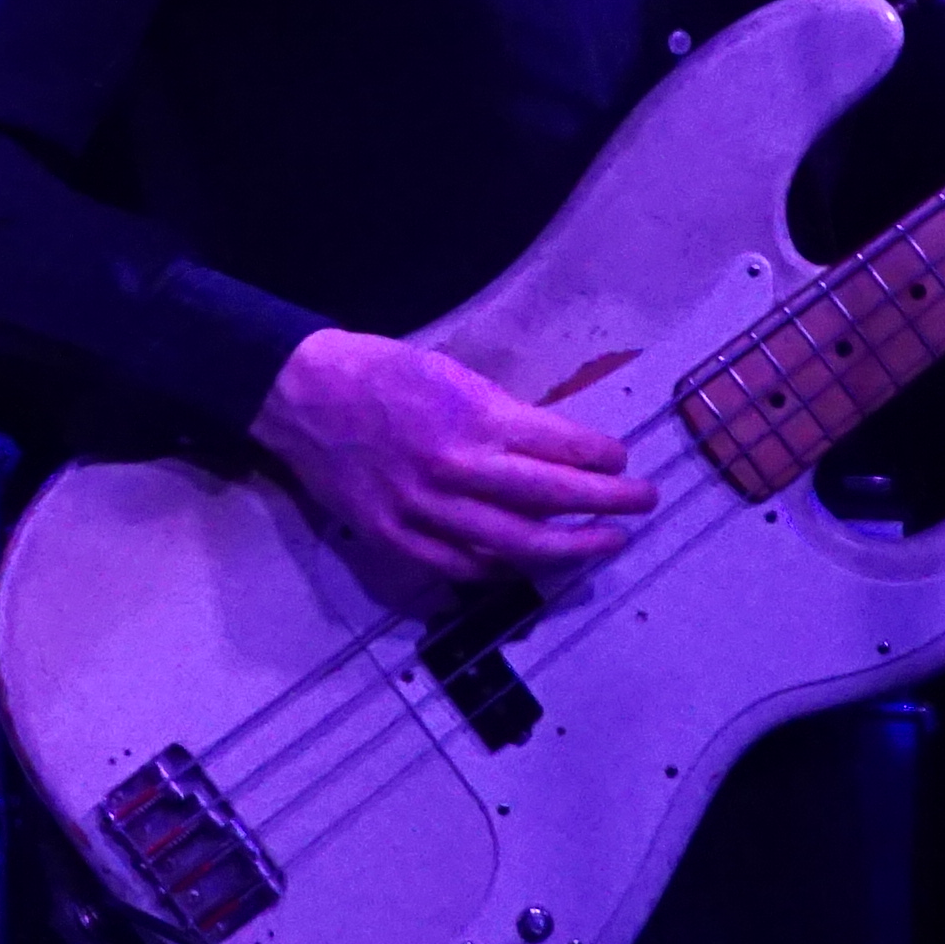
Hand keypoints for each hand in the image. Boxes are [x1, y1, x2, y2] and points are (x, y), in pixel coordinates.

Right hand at [251, 328, 655, 589]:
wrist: (303, 395)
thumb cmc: (382, 373)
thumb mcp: (453, 374)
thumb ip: (502, 415)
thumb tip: (554, 445)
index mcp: (474, 419)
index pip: (560, 447)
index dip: (601, 459)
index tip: (623, 462)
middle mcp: (457, 470)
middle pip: (550, 500)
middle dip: (605, 505)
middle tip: (641, 506)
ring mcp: (426, 511)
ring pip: (513, 546)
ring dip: (567, 549)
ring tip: (601, 545)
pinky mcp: (395, 539)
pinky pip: (460, 567)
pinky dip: (500, 570)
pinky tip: (526, 566)